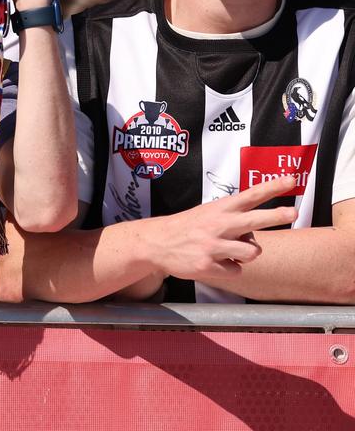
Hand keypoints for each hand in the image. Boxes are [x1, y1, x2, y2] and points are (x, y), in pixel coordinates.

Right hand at [145, 176, 297, 280]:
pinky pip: (236, 270)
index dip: (272, 187)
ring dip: (247, 253)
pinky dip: (229, 268)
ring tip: (231, 250)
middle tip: (293, 212)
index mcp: (220, 208)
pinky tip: (214, 261)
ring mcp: (213, 245)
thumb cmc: (189, 227)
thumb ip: (235, 221)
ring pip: (252, 252)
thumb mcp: (209, 214)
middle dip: (276, 215)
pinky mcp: (208, 265)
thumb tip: (257, 236)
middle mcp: (218, 224)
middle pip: (254, 219)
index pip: (250, 195)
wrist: (157, 242)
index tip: (291, 180)